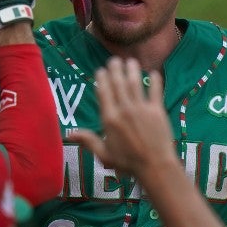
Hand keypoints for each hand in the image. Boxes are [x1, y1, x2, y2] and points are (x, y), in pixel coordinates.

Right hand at [66, 57, 176, 177]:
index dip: (102, 79)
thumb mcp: (104, 154)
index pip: (104, 92)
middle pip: (118, 83)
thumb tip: (69, 134)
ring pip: (135, 83)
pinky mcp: (157, 110)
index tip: (101, 70)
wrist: (154, 167)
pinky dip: (155, 80)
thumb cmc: (128, 163)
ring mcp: (141, 108)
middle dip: (116, 69)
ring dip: (132, 70)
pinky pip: (156, 90)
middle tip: (115, 60)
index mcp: (109, 118)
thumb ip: (88, 141)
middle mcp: (124, 109)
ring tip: (131, 61)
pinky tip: (154, 73)